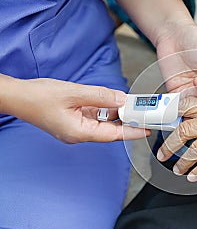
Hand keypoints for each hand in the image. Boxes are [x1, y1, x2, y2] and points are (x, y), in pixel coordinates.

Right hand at [7, 78, 149, 142]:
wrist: (16, 96)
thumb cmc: (38, 97)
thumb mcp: (73, 93)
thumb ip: (100, 96)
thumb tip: (122, 99)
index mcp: (79, 133)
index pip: (113, 135)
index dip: (132, 132)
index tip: (148, 129)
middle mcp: (79, 134)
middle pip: (110, 129)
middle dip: (127, 121)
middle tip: (144, 113)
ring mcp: (76, 128)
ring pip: (103, 121)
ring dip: (117, 113)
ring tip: (133, 105)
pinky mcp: (73, 120)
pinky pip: (94, 116)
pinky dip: (105, 109)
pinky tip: (114, 101)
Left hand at [156, 78, 196, 181]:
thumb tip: (194, 82)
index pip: (185, 108)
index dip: (170, 117)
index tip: (161, 125)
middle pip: (185, 131)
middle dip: (170, 145)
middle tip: (162, 154)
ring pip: (196, 149)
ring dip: (183, 161)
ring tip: (177, 169)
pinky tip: (193, 177)